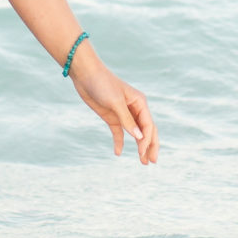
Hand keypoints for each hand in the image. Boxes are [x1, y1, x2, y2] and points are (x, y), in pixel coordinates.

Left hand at [70, 49, 158, 163]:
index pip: (148, 125)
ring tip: (142, 162)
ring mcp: (123, 113)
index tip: (142, 152)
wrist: (86, 74)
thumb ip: (127, 120)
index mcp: (140, 103)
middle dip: (150, 146)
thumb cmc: (103, 84)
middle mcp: (134, 109)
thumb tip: (139, 137)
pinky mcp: (111, 116)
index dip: (147, 140)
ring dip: (139, 146)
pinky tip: (118, 152)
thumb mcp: (115, 102)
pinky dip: (119, 142)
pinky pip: (118, 132)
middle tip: (151, 162)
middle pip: (146, 131)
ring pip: (135, 133)